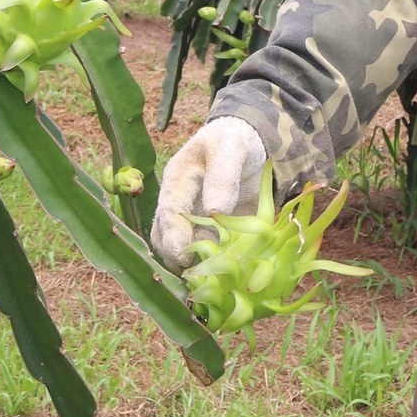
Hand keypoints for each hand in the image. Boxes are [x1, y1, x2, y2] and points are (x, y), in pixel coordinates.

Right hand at [150, 117, 266, 271]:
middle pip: (166, 238)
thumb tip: (215, 210)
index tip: (182, 254)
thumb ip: (223, 174)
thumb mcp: (232, 146)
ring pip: (181, 251)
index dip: (172, 235)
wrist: (251, 145)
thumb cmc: (235, 139)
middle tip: (199, 274)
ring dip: (194, 266)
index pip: (168, 212)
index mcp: (178, 180)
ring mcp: (194, 221)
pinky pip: (205, 256)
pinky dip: (213, 266)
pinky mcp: (212, 234)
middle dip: (177, 258)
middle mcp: (180, 204)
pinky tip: (228, 274)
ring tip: (215, 276)